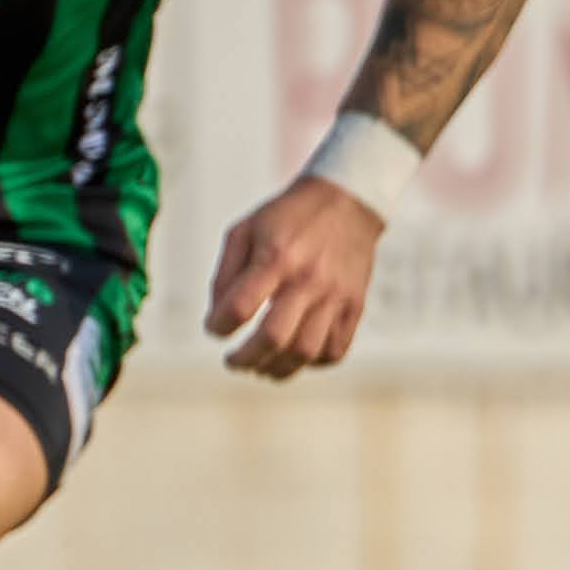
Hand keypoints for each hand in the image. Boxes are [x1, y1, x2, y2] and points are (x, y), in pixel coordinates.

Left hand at [205, 177, 386, 379]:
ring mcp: (335, 295)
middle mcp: (308, 280)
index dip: (217, 327)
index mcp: (276, 258)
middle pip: (273, 338)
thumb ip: (224, 274)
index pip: (239, 308)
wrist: (348, 200)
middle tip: (234, 361)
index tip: (214, 328)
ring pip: (305, 352)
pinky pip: (336, 350)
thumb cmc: (290, 215)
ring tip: (262, 367)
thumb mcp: (244, 230)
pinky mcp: (355, 305)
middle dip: (244, 359)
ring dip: (277, 369)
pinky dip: (313, 363)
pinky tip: (296, 355)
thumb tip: (217, 316)